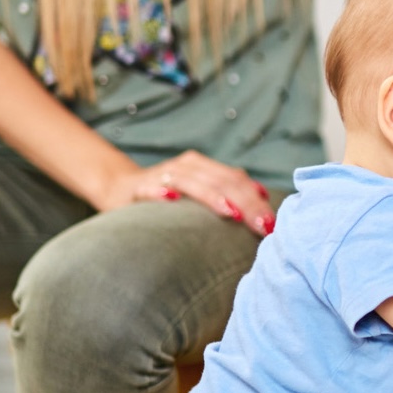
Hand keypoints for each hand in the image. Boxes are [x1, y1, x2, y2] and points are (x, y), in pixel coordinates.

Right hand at [97, 150, 276, 236]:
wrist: (120, 190)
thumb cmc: (170, 200)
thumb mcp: (200, 198)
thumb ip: (229, 197)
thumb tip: (264, 207)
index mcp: (205, 168)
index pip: (237, 179)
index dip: (257, 200)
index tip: (273, 224)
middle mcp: (187, 167)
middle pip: (221, 180)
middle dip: (245, 203)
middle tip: (262, 226)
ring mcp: (162, 175)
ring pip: (191, 180)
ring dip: (212, 196)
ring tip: (230, 213)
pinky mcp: (137, 188)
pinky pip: (149, 188)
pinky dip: (159, 191)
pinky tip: (170, 199)